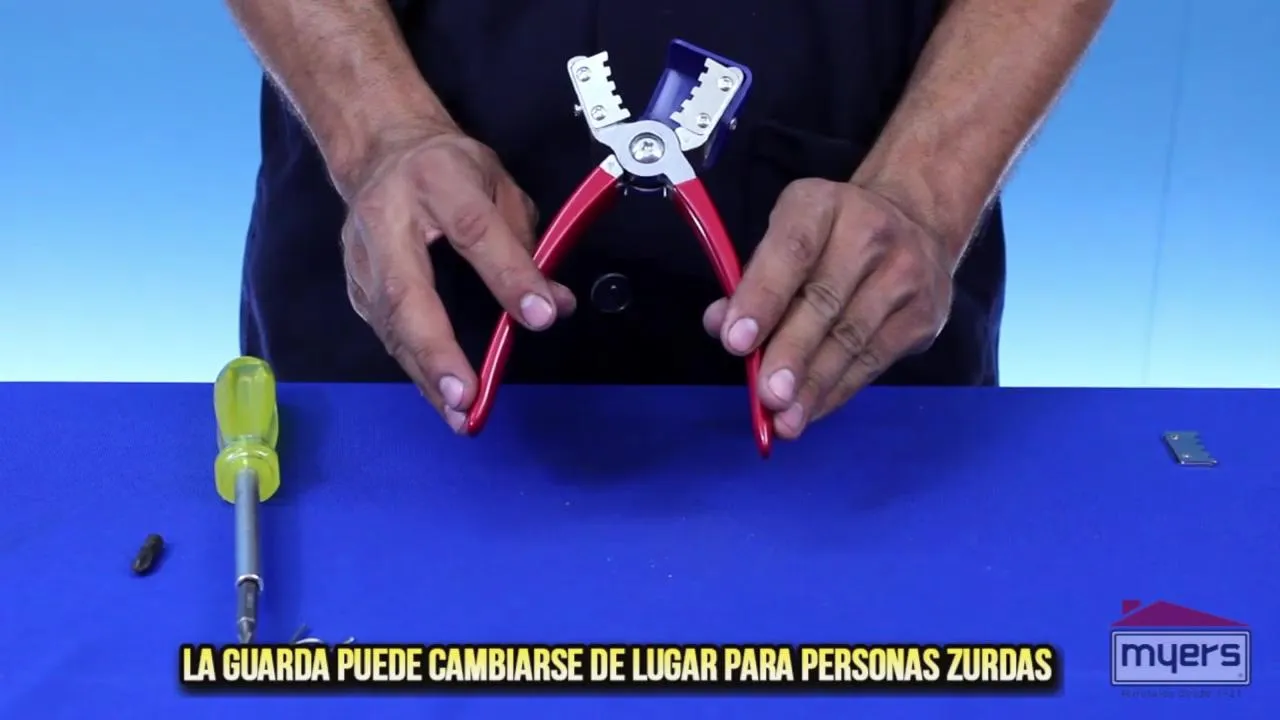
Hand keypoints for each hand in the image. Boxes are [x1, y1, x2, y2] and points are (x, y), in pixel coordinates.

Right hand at [341, 130, 575, 430]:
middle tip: (465, 398)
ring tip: (458, 414)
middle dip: (437, 351)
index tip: (540, 315)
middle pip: (408, 293)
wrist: (380, 147)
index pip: (476, 232)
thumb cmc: (447, 167)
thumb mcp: (499, 185)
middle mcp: (388, 218)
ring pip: (389, 324)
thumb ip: (528, 244)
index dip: (509, 276)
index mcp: (437, 179)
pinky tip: (437, 395)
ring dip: (424, 374)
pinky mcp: (354, 284)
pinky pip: (386, 332)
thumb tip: (554, 304)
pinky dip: (414, 368)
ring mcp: (362, 255)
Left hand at [703, 179, 952, 438]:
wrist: (915, 222)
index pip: (791, 251)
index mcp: (821, 206)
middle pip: (824, 302)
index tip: (736, 341)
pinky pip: (874, 361)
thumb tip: (720, 325)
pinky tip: (812, 410)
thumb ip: (753, 278)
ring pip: (852, 339)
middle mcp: (870, 233)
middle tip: (767, 396)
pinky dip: (838, 391)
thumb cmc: (831, 236)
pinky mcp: (924, 315)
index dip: (762, 297)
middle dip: (791, 353)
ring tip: (785, 420)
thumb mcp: (787, 234)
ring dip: (814, 385)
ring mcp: (905, 274)